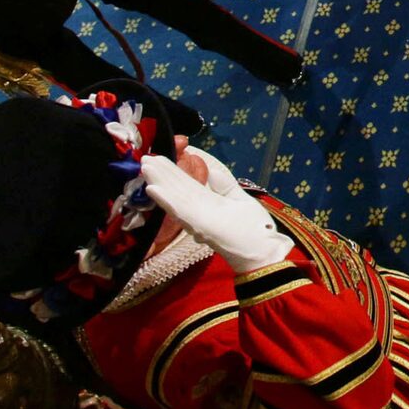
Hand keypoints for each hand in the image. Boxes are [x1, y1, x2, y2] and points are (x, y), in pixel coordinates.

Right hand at [139, 150, 293, 273]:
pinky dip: (166, 200)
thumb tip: (211, 172)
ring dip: (159, 182)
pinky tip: (153, 189)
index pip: (185, 185)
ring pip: (174, 198)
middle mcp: (199, 212)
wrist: (264, 250)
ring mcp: (198, 219)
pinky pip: (181, 212)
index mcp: (207, 204)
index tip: (158, 158)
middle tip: (144, 158)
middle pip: (177, 189)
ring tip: (145, 167)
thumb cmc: (254, 229)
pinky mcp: (201, 226)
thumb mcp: (239, 200)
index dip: (172, 172)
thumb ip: (225, 187)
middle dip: (161, 174)